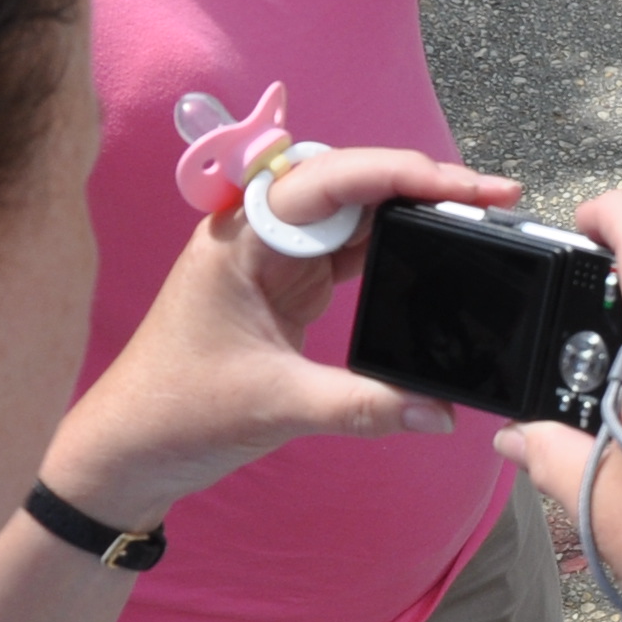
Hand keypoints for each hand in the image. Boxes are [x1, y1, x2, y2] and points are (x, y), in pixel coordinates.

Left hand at [42, 146, 520, 525]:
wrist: (129, 448)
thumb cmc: (177, 413)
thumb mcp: (278, 406)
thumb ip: (366, 406)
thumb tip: (441, 411)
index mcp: (242, 240)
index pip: (333, 179)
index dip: (406, 173)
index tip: (468, 188)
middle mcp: (258, 235)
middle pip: (352, 183)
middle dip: (424, 184)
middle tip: (493, 201)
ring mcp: (275, 259)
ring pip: (357, 212)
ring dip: (416, 213)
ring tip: (480, 221)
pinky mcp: (289, 286)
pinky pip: (353, 250)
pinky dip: (397, 249)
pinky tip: (439, 253)